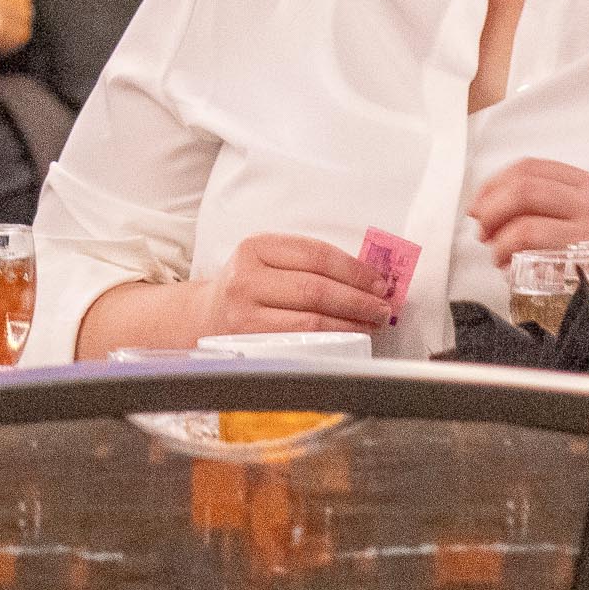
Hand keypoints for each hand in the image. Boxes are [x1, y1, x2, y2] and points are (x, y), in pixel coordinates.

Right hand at [201, 233, 396, 334]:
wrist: (206, 315)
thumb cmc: (250, 287)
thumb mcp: (269, 261)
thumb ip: (309, 263)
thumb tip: (368, 277)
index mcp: (255, 247)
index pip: (315, 255)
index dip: (354, 269)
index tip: (379, 281)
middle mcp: (246, 278)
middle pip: (316, 288)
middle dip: (358, 299)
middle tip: (382, 306)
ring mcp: (245, 313)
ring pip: (311, 319)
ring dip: (351, 322)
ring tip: (372, 322)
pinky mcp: (249, 342)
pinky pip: (301, 341)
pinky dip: (332, 339)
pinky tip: (348, 337)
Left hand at [465, 159, 588, 259]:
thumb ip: (553, 205)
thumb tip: (494, 211)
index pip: (530, 168)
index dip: (494, 184)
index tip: (480, 204)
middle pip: (523, 190)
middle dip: (490, 210)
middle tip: (483, 231)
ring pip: (525, 224)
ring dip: (498, 241)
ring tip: (498, 255)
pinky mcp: (588, 264)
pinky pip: (536, 253)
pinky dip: (512, 261)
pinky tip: (513, 270)